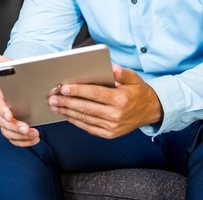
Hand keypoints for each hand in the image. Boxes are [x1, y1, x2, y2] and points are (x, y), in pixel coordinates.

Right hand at [0, 85, 39, 146]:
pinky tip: (33, 140)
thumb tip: (27, 79)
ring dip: (21, 136)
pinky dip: (23, 142)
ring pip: (7, 133)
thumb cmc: (17, 86)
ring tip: (34, 134)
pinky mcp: (10, 130)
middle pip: (2, 122)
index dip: (3, 111)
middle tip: (26, 129)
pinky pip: (13, 139)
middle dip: (14, 127)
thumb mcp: (17, 81)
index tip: (10, 116)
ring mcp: (4, 122)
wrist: (17, 91)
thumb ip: (19, 82)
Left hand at [48, 64, 162, 138]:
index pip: (95, 94)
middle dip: (67, 102)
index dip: (77, 91)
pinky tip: (66, 115)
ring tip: (54, 106)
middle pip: (86, 107)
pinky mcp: (110, 134)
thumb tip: (112, 68)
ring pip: (85, 118)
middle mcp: (116, 115)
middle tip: (52, 98)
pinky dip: (76, 121)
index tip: (63, 88)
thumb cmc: (138, 91)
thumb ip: (122, 73)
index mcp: (121, 99)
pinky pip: (89, 128)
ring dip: (68, 112)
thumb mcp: (134, 78)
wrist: (150, 111)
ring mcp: (113, 126)